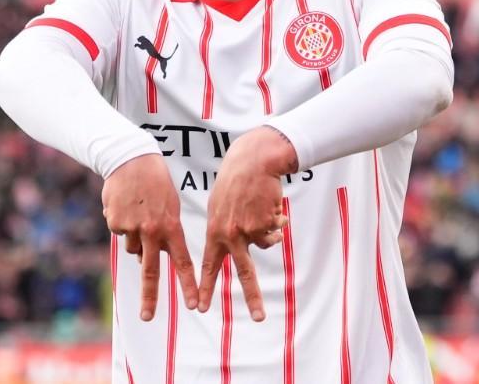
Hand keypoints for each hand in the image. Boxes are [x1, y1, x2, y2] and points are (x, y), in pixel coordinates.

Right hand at [102, 153, 197, 319]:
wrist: (130, 159)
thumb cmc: (156, 183)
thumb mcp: (170, 206)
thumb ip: (164, 233)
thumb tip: (147, 257)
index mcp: (171, 227)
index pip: (182, 262)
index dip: (189, 285)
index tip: (195, 305)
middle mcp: (152, 231)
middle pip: (150, 270)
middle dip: (150, 296)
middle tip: (146, 317)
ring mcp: (132, 228)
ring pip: (133, 248)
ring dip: (136, 239)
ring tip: (139, 213)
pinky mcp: (115, 223)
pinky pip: (120, 233)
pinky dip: (122, 224)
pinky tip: (126, 206)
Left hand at [198, 126, 296, 320]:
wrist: (252, 161)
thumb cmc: (235, 182)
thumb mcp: (219, 206)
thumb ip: (227, 229)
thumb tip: (255, 247)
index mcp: (214, 231)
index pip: (207, 265)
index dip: (205, 287)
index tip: (200, 308)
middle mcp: (230, 234)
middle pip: (244, 272)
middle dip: (253, 296)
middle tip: (260, 318)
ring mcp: (248, 229)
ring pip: (267, 245)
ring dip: (273, 232)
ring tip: (268, 212)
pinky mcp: (265, 222)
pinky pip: (276, 230)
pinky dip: (278, 219)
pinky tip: (272, 203)